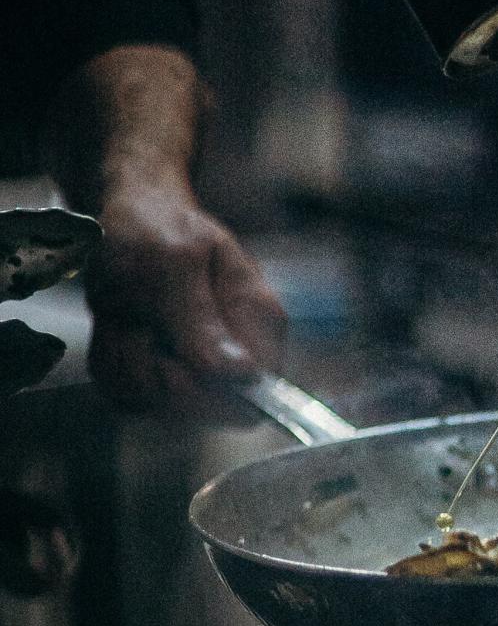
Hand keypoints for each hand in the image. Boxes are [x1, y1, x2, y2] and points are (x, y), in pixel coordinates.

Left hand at [40, 45, 286, 412]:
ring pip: (151, 403)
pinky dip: (110, 357)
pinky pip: (127, 396)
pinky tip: (119, 323)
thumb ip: (204, 323)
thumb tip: (242, 375)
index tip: (170, 353)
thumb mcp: (175, 266)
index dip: (206, 391)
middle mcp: (235, 356)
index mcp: (259, 325)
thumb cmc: (158, 228)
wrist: (127, 216)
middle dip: (151, 366)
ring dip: (123, 354)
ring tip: (129, 311)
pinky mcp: (161, 375)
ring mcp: (198, 368)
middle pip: (195, 410)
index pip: (252, 398)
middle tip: (140, 316)